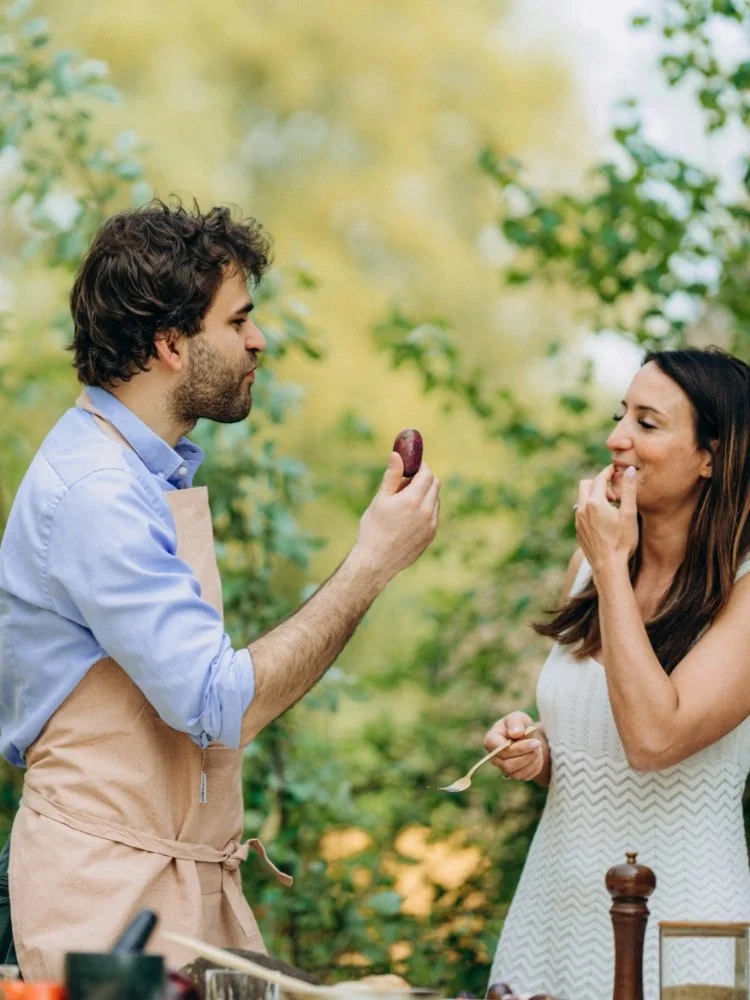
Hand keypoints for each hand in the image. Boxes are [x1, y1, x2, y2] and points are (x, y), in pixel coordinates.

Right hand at [352, 452, 439, 586]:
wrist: (376, 561)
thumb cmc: (374, 529)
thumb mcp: (380, 499)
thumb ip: (392, 476)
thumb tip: (397, 454)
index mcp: (412, 499)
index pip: (427, 474)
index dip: (420, 467)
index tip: (411, 467)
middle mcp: (427, 511)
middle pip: (435, 484)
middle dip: (424, 479)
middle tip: (407, 483)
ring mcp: (431, 525)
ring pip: (436, 500)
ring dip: (426, 494)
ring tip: (405, 502)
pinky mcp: (431, 535)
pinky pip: (434, 515)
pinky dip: (426, 509)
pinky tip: (408, 516)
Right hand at [483, 712, 547, 781]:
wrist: (527, 737)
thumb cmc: (519, 725)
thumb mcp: (518, 718)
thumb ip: (516, 722)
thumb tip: (515, 733)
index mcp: (491, 740)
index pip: (499, 749)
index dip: (518, 748)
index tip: (535, 742)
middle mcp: (493, 756)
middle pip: (507, 764)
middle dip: (527, 755)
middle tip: (538, 744)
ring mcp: (502, 767)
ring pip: (516, 773)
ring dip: (531, 761)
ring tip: (538, 748)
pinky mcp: (512, 775)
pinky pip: (524, 776)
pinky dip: (534, 767)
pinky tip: (536, 756)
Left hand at [576, 464, 638, 574]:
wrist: (608, 567)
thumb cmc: (622, 541)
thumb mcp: (629, 514)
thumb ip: (628, 490)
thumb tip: (629, 470)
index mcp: (594, 502)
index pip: (599, 478)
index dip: (609, 472)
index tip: (616, 469)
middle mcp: (582, 509)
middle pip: (585, 484)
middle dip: (599, 483)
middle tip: (614, 493)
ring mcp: (578, 521)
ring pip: (583, 499)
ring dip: (595, 496)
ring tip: (611, 507)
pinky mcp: (578, 531)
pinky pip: (582, 512)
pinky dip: (591, 509)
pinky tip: (604, 520)